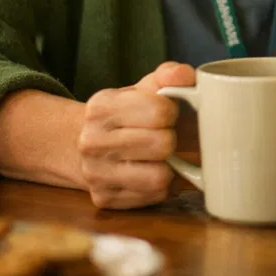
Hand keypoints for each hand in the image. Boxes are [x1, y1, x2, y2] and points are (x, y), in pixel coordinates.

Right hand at [77, 61, 194, 209]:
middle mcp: (91, 142)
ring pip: (159, 176)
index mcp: (101, 106)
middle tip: (163, 135)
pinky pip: (154, 196)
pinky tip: (149, 171)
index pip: (160, 112)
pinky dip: (161, 185)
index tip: (167, 113)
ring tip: (158, 155)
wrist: (95, 144)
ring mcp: (94, 174)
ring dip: (168, 166)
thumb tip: (185, 75)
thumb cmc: (132, 113)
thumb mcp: (148, 87)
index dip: (172, 112)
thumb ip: (171, 75)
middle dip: (171, 139)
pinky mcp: (104, 199)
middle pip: (162, 145)